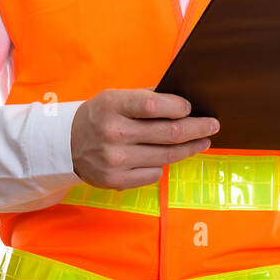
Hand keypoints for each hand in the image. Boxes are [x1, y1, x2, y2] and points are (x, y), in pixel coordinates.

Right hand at [70, 88, 216, 189]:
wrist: (65, 145)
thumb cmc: (99, 116)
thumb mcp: (115, 98)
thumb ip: (146, 99)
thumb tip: (184, 103)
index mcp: (112, 106)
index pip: (154, 105)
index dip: (178, 107)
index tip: (191, 108)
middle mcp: (113, 133)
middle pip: (169, 133)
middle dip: (197, 128)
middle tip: (213, 125)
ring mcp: (115, 160)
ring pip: (167, 156)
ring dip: (190, 148)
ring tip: (203, 141)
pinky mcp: (117, 181)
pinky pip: (154, 173)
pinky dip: (164, 164)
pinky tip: (168, 156)